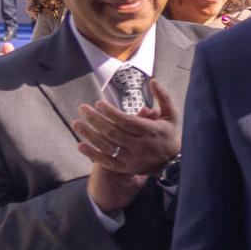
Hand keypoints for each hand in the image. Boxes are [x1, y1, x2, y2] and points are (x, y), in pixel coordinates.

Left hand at [76, 80, 180, 213]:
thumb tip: (153, 81)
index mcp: (150, 131)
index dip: (110, 112)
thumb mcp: (171, 115)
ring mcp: (132, 159)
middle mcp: (140, 146)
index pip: (126, 121)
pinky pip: (105, 162)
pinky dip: (92, 154)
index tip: (98, 104)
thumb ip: (163, 97)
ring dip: (89, 134)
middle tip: (83, 109)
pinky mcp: (125, 168)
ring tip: (77, 124)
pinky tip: (80, 145)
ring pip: (107, 146)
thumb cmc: (169, 135)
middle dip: (95, 120)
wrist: (173, 163)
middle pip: (113, 132)